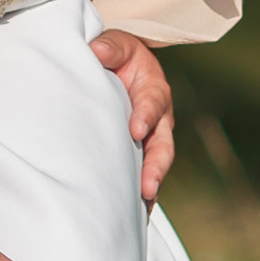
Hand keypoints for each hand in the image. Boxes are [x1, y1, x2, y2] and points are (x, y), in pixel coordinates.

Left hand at [90, 30, 173, 206]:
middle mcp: (158, 120)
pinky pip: (142, 176)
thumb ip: (110, 46)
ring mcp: (150, 140)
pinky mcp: (139, 155)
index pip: (153, 103)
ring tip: (142, 207)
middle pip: (162, 145)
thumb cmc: (117, 56)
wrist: (119, 68)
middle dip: (156, 166)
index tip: (136, 130)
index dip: (146, 116)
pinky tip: (132, 216)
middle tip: (148, 186)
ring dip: (150, 186)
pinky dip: (140, 196)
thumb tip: (97, 51)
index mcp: (153, 89)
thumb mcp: (116, 44)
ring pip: (155, 166)